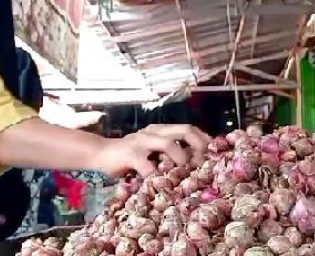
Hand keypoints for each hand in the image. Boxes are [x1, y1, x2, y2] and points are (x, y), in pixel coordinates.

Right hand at [96, 124, 211, 177]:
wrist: (101, 153)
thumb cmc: (130, 156)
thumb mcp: (152, 151)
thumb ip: (168, 155)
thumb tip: (193, 166)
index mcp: (161, 130)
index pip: (189, 129)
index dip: (204, 140)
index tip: (213, 155)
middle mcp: (154, 131)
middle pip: (185, 131)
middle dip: (199, 146)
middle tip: (203, 163)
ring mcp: (142, 141)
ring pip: (169, 144)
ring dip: (181, 159)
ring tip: (184, 173)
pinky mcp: (130, 154)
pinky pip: (148, 166)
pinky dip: (157, 177)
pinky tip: (160, 185)